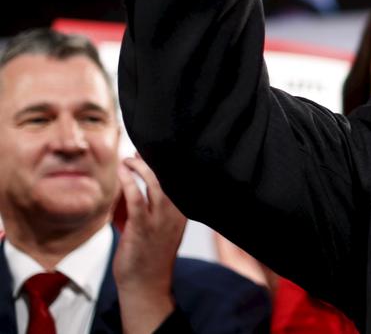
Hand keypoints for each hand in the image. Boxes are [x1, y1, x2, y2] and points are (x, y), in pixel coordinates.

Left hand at [113, 156, 186, 333]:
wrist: (146, 285)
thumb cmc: (151, 256)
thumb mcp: (165, 228)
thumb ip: (162, 207)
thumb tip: (152, 184)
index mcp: (184, 212)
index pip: (182, 180)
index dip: (174, 162)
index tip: (161, 149)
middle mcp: (176, 213)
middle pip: (171, 176)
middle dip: (157, 159)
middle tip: (142, 148)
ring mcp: (160, 220)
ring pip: (156, 182)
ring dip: (141, 166)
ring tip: (129, 158)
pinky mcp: (143, 226)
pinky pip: (137, 197)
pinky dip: (129, 180)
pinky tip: (122, 170)